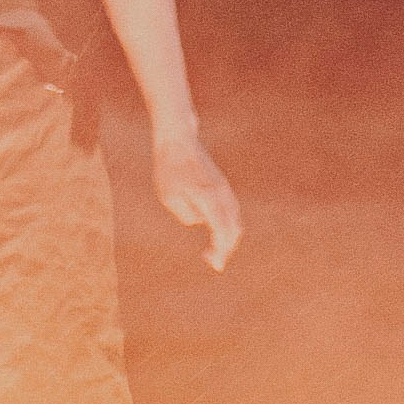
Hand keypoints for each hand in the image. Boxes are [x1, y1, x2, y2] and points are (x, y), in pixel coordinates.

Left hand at [152, 128, 240, 268]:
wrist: (178, 139)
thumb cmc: (169, 167)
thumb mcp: (168, 195)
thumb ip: (185, 214)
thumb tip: (199, 221)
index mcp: (208, 197)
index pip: (221, 230)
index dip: (220, 250)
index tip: (213, 264)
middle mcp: (221, 194)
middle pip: (233, 229)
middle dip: (225, 248)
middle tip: (212, 262)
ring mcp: (224, 189)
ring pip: (235, 220)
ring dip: (228, 238)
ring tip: (214, 252)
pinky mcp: (222, 186)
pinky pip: (231, 212)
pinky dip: (228, 226)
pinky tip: (217, 234)